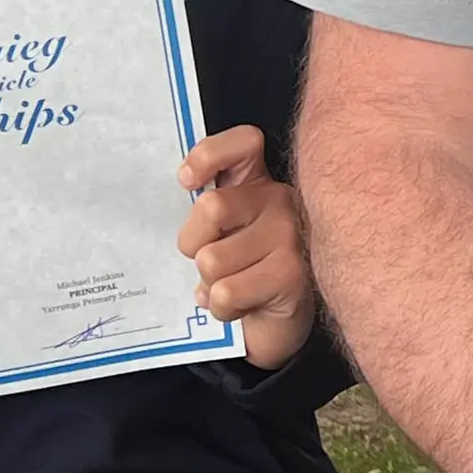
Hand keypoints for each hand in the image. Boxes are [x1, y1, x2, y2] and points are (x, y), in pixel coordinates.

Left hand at [176, 126, 317, 368]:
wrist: (276, 329)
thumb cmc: (243, 275)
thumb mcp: (223, 234)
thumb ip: (207, 212)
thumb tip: (181, 198)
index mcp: (260, 184)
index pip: (244, 143)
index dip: (210, 155)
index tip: (187, 182)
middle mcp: (281, 202)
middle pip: (212, 207)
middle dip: (194, 243)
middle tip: (209, 261)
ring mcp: (291, 237)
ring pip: (212, 259)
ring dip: (210, 284)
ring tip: (231, 287)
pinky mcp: (291, 275)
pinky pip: (226, 292)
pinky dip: (222, 309)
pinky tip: (242, 307)